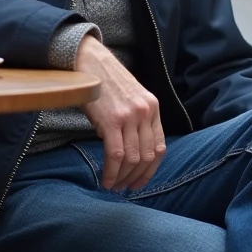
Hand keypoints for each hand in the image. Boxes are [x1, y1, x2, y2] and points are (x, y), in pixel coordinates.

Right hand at [75, 36, 165, 191]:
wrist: (91, 64)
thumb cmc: (109, 83)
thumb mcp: (134, 98)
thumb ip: (139, 121)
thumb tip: (135, 152)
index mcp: (153, 108)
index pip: (160, 147)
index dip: (151, 170)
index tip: (141, 182)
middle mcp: (145, 113)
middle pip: (147, 156)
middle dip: (137, 177)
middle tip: (125, 188)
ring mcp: (130, 117)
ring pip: (132, 158)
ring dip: (124, 177)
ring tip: (114, 185)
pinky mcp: (111, 121)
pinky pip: (116, 155)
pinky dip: (112, 171)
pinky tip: (106, 179)